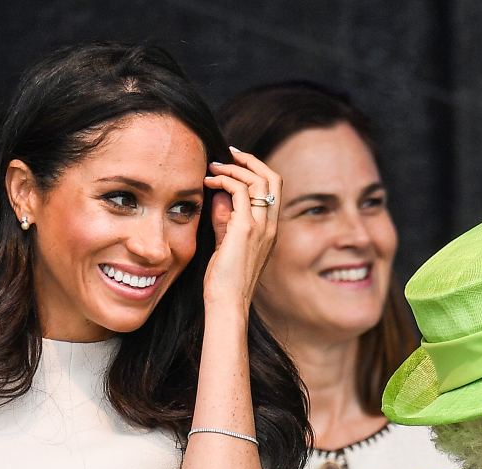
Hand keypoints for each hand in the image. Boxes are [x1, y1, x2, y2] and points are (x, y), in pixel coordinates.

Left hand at [202, 147, 280, 316]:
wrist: (227, 302)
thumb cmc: (224, 281)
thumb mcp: (226, 244)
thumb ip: (225, 220)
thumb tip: (219, 196)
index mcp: (269, 230)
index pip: (272, 189)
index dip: (256, 170)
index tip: (234, 162)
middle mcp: (270, 226)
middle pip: (272, 177)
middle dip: (249, 160)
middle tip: (228, 154)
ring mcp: (261, 227)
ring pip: (257, 180)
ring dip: (233, 168)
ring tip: (212, 167)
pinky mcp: (245, 229)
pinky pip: (239, 191)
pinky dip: (224, 180)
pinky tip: (208, 181)